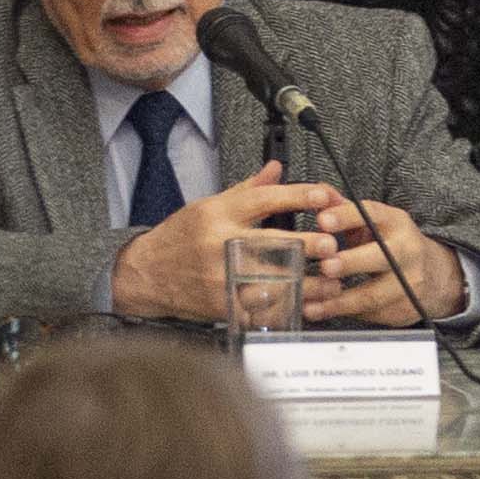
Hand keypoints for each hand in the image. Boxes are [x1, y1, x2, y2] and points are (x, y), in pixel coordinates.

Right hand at [107, 164, 326, 323]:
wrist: (146, 274)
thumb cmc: (180, 238)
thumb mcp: (209, 206)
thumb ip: (248, 189)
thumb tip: (277, 168)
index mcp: (218, 214)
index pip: (263, 199)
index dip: (297, 195)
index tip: (324, 195)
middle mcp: (220, 245)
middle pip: (271, 242)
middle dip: (306, 244)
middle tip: (333, 244)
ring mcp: (221, 279)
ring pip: (272, 282)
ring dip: (307, 284)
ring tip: (332, 281)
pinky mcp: (222, 307)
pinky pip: (261, 310)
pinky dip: (286, 308)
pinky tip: (307, 305)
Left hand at [296, 195, 462, 329]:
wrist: (434, 275)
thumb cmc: (390, 243)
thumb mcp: (373, 223)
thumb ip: (344, 209)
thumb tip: (316, 192)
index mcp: (396, 223)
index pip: (373, 215)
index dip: (347, 217)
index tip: (323, 220)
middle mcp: (407, 251)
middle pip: (381, 257)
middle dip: (352, 262)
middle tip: (325, 266)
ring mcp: (409, 283)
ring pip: (373, 294)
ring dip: (340, 301)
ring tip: (312, 304)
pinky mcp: (404, 309)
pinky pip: (371, 314)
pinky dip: (343, 314)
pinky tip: (322, 313)